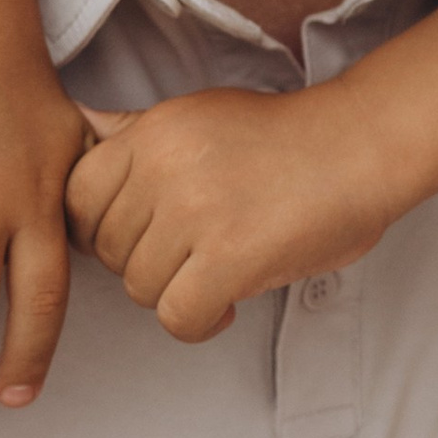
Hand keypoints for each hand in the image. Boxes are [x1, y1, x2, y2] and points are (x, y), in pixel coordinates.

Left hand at [64, 84, 394, 340]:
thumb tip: (77, 120)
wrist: (361, 146)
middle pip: (107, 249)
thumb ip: (134, 129)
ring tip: (217, 276)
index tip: (143, 234)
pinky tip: (228, 306)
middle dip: (145, 263)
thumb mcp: (197, 114)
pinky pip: (179, 317)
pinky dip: (201, 323)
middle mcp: (164, 168)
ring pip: (139, 288)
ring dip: (178, 294)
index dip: (101, 227)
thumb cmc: (286, 137)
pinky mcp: (231, 258)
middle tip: (192, 256)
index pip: (75, 197)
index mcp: (152, 132)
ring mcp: (196, 213)